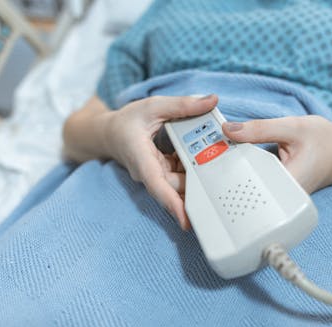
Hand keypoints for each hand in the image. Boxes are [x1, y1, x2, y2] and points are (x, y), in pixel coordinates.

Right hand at [103, 95, 217, 229]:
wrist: (109, 133)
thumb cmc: (127, 120)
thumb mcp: (154, 106)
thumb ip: (182, 104)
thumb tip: (212, 100)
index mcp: (142, 159)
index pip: (158, 186)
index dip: (173, 204)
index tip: (187, 221)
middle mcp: (149, 173)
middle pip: (176, 185)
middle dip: (197, 183)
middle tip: (222, 183)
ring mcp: (157, 175)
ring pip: (181, 182)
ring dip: (198, 173)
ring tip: (218, 164)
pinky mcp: (164, 173)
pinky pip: (182, 174)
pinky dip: (193, 166)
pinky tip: (206, 157)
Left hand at [222, 115, 331, 193]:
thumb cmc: (327, 142)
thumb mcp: (293, 128)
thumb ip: (260, 129)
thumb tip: (228, 130)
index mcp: (283, 187)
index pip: (243, 179)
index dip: (224, 165)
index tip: (210, 151)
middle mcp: (279, 197)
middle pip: (242, 182)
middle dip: (227, 163)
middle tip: (213, 146)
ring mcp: (278, 194)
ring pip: (248, 180)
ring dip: (236, 162)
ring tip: (223, 147)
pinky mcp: (277, 188)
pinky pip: (256, 176)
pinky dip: (247, 163)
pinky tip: (239, 151)